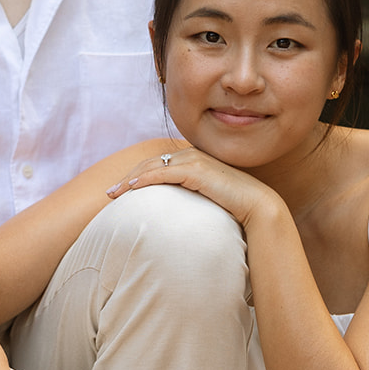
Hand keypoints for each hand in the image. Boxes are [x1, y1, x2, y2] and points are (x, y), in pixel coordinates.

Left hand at [105, 145, 274, 230]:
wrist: (258, 207)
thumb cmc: (234, 208)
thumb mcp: (207, 200)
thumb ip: (190, 198)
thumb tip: (174, 215)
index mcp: (193, 159)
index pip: (157, 164)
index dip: (136, 175)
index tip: (119, 190)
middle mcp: (191, 154)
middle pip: (149, 163)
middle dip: (127, 177)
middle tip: (109, 193)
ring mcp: (194, 160)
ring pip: (152, 166)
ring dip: (130, 179)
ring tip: (114, 193)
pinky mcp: (196, 170)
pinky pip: (163, 173)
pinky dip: (145, 179)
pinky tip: (131, 188)